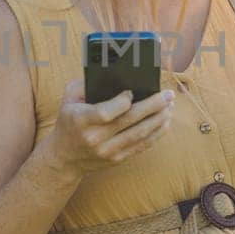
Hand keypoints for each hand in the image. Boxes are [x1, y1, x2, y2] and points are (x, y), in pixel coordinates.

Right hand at [44, 77, 175, 176]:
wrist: (63, 158)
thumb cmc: (68, 121)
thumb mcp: (68, 100)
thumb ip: (84, 84)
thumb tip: (112, 74)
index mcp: (81, 120)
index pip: (107, 112)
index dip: (123, 101)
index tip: (131, 92)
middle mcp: (95, 138)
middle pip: (130, 121)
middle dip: (153, 106)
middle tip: (168, 95)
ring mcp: (107, 151)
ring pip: (140, 134)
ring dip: (159, 119)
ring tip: (170, 106)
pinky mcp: (117, 159)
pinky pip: (141, 146)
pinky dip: (156, 133)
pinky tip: (165, 121)